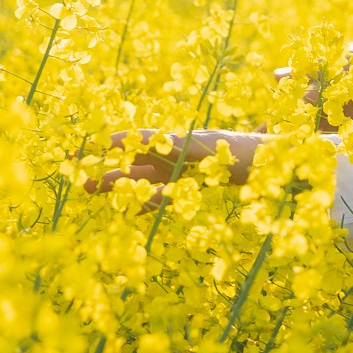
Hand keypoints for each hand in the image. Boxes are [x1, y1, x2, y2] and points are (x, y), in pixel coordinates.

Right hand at [84, 128, 262, 198]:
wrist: (275, 163)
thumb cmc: (248, 152)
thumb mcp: (220, 149)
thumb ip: (191, 148)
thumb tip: (164, 142)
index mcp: (182, 142)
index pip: (145, 139)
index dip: (119, 141)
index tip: (94, 144)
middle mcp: (177, 156)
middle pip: (136, 160)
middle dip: (108, 165)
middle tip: (78, 172)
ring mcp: (181, 172)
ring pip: (142, 179)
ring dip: (118, 185)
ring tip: (90, 188)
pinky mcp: (188, 188)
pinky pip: (160, 197)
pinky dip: (143, 203)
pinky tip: (127, 212)